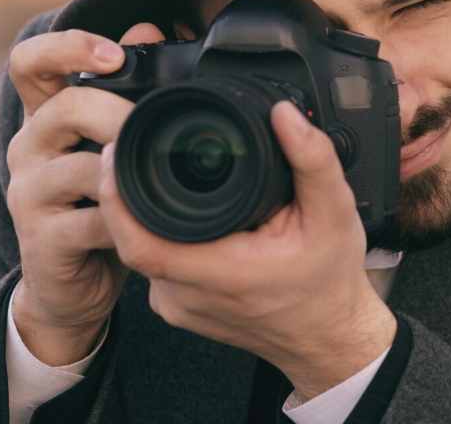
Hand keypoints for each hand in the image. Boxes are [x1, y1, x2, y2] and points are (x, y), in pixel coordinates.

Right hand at [4, 21, 164, 364]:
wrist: (73, 284)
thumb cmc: (101, 202)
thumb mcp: (115, 144)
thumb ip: (129, 88)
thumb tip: (150, 28)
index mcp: (45, 116)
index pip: (28, 62)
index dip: (67, 47)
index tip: (115, 54)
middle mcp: (27, 147)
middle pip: (65, 107)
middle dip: (118, 112)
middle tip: (153, 127)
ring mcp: (28, 193)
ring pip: (79, 167)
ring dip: (127, 171)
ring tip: (157, 179)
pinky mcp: (41, 238)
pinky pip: (91, 221)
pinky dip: (126, 220)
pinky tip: (148, 223)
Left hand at [98, 100, 396, 400]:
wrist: (328, 335)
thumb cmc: (329, 280)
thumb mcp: (335, 211)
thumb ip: (312, 159)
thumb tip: (284, 115)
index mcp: (221, 272)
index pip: (140, 241)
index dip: (116, 199)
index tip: (115, 154)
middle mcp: (189, 295)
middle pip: (133, 238)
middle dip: (129, 190)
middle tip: (136, 146)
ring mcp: (180, 307)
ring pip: (142, 250)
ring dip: (145, 213)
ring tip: (159, 174)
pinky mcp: (179, 309)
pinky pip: (154, 266)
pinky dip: (159, 235)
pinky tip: (181, 213)